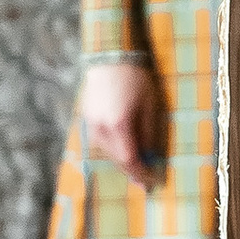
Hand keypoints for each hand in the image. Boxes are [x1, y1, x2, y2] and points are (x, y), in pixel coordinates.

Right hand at [81, 58, 162, 178]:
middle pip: (117, 160)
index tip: (153, 181)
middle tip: (145, 182)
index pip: (130, 160)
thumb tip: (151, 156)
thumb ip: (149, 133)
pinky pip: (100, 142)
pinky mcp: (86, 119)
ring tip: (136, 168)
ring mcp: (90, 124)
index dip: (142, 174)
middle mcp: (101, 128)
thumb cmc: (136, 78)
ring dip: (122, 162)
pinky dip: (113, 150)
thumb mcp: (150, 106)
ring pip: (107, 153)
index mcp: (119, 125)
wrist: (110, 56)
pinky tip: (122, 150)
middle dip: (132, 172)